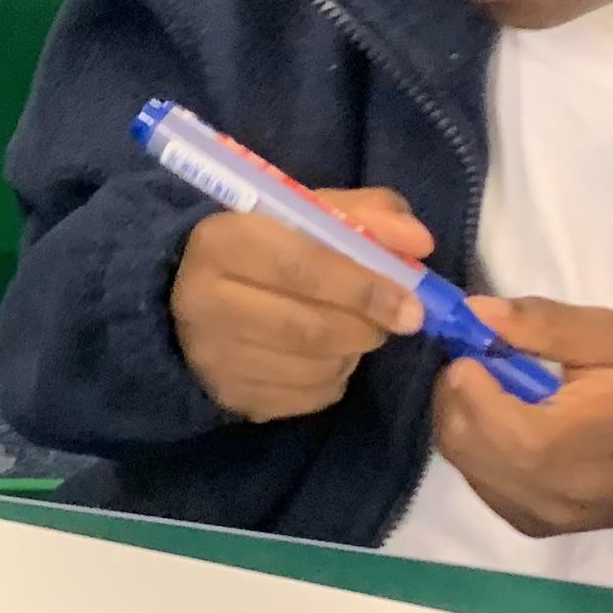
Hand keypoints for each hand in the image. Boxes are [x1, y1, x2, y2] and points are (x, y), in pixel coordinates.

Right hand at [169, 187, 432, 421]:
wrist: (193, 292)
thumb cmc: (265, 244)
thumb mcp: (309, 214)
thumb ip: (368, 217)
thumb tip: (419, 242)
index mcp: (220, 241)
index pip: (300, 266)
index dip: (363, 286)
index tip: (412, 304)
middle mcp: (202, 302)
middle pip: (308, 327)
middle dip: (367, 326)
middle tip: (397, 320)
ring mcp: (211, 357)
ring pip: (312, 368)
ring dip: (352, 352)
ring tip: (356, 332)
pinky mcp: (227, 396)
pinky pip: (305, 398)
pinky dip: (334, 379)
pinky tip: (329, 356)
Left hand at [430, 296, 612, 537]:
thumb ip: (545, 324)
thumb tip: (477, 311)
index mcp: (564, 441)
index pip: (479, 413)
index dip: (465, 376)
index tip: (477, 348)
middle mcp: (540, 489)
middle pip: (460, 440)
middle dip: (456, 394)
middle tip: (480, 364)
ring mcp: (533, 514)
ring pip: (463, 463)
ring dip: (462, 420)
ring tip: (494, 393)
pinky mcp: (530, 525)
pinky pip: (479, 482)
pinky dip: (478, 449)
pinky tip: (506, 426)